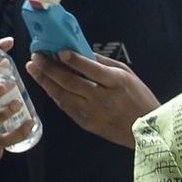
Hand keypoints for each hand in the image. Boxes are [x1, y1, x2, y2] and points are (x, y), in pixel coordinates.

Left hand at [25, 48, 157, 147]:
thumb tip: (80, 52)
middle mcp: (102, 99)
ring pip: (63, 96)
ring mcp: (93, 113)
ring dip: (46, 81)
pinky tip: (47, 85)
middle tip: (37, 57)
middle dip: (50, 68)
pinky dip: (55, 95)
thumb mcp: (126, 74)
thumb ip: (102, 63)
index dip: (73, 60)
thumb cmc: (139, 98)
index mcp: (116, 83)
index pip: (90, 69)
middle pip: (70, 82)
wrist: (147, 130)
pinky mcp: (87, 124)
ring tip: (34, 69)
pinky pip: (67, 108)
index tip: (59, 51)